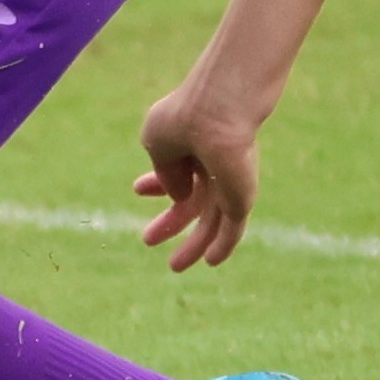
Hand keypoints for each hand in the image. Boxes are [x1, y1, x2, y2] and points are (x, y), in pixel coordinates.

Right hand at [133, 83, 263, 270]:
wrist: (218, 112)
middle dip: (171, 221)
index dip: (156, 183)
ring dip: (193, 244)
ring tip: (174, 266)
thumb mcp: (157, 140)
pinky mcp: (242, 198)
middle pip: (193, 202)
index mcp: (193, 144)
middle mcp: (214, 164)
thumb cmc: (185, 116)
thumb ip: (164, 172)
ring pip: (212, 221)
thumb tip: (177, 197)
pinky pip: (232, 229)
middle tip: (146, 239)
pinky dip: (223, 246)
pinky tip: (211, 261)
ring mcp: (230, 182)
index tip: (138, 189)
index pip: (175, 171)